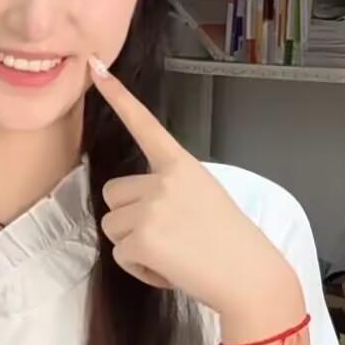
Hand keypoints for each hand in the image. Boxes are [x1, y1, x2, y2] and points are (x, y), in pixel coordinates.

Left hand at [87, 56, 302, 319]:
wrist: (249, 276)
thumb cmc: (230, 243)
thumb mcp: (204, 197)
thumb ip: (169, 189)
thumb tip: (134, 205)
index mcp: (181, 165)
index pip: (144, 125)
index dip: (118, 97)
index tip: (95, 68)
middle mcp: (163, 180)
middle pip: (112, 193)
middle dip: (129, 216)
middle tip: (167, 234)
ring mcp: (150, 208)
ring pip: (112, 226)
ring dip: (133, 244)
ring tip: (172, 252)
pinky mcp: (141, 238)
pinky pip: (120, 254)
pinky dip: (139, 267)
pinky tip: (169, 268)